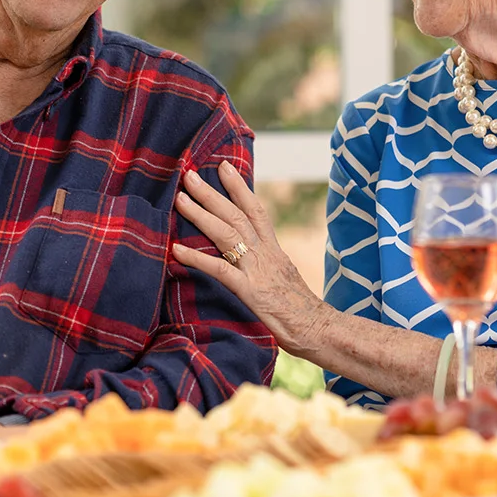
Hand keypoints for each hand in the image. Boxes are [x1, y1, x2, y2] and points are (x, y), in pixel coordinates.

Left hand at [171, 161, 325, 353]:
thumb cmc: (303, 312)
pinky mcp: (250, 291)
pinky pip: (219, 270)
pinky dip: (197, 258)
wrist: (320, 329)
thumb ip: (269, 266)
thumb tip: (255, 260)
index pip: (256, 211)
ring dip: (201, 214)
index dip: (239, 188)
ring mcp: (257, 270)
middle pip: (236, 215)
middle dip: (211, 193)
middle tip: (190, 174)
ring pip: (226, 234)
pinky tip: (176, 250)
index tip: (223, 167)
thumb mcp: (285, 280)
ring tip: (179, 198)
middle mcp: (265, 253)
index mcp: (274, 250)